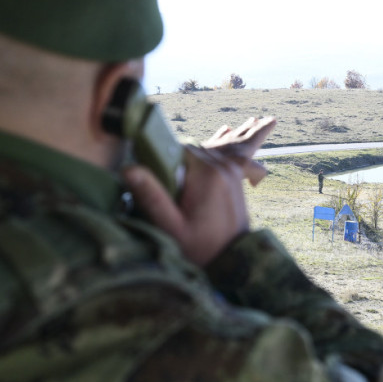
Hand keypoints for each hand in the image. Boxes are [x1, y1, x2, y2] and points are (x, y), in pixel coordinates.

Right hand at [123, 117, 275, 265]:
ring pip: (219, 146)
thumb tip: (128, 169)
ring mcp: (232, 172)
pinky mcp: (235, 179)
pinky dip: (232, 143)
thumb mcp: (171, 227)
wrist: (233, 262)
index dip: (161, 154)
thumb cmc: (200, 249)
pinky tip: (232, 130)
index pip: (177, 148)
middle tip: (184, 152)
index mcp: (207, 174)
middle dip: (181, 149)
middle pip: (195, 147)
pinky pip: (233, 154)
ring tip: (254, 118)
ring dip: (223, 137)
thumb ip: (152, 197)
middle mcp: (223, 168)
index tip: (148, 161)